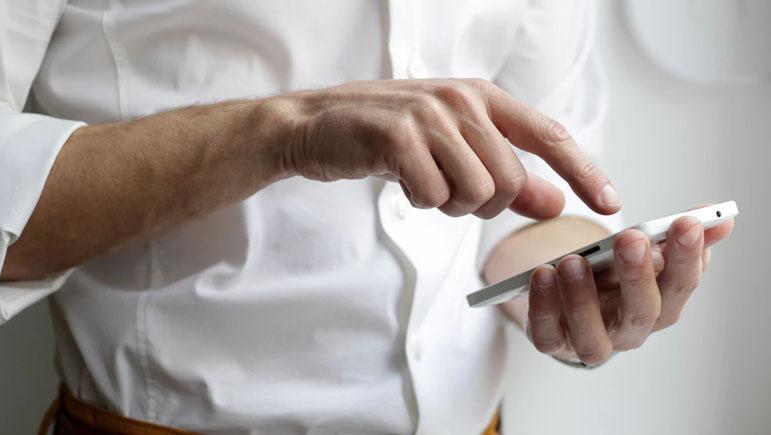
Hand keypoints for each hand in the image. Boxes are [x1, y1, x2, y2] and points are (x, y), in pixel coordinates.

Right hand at [276, 79, 620, 218]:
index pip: (548, 136)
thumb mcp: (452, 149)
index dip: (583, 171)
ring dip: (448, 204)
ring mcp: (430, 116)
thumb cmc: (387, 137)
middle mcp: (461, 100)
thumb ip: (506, 174)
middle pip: (509, 181)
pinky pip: (433, 196)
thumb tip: (554, 203)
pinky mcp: (398, 137)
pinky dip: (419, 201)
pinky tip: (400, 179)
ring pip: (476, 192)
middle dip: (483, 203)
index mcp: (481, 96)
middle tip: (448, 190)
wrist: (317, 124)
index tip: (609, 203)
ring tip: (422, 181)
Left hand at [525, 215, 734, 365]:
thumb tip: (720, 219)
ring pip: (593, 335)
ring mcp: (590, 341)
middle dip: (638, 274)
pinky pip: (547, 334)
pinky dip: (543, 306)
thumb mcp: (640, 253)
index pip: (681, 285)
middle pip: (643, 312)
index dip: (687, 256)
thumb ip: (674, 237)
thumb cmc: (610, 277)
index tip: (686, 222)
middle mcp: (630, 330)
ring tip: (573, 261)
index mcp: (660, 305)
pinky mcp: (552, 342)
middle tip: (631, 239)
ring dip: (583, 297)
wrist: (567, 302)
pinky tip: (542, 275)